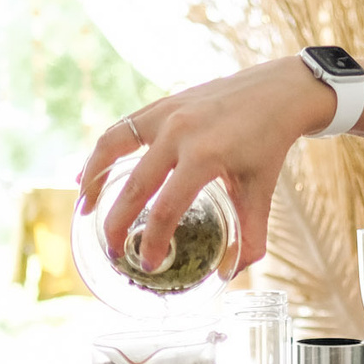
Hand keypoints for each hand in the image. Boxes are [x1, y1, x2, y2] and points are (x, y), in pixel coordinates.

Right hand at [77, 58, 335, 279]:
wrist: (278, 92)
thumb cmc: (268, 143)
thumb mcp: (261, 191)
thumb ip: (251, 234)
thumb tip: (234, 271)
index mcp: (205, 156)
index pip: (167, 208)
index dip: (153, 240)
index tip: (148, 262)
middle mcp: (179, 132)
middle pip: (135, 185)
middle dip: (117, 223)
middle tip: (113, 250)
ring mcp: (167, 114)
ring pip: (113, 147)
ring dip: (93, 180)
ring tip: (84, 210)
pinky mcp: (162, 104)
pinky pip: (121, 129)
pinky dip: (101, 153)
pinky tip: (88, 173)